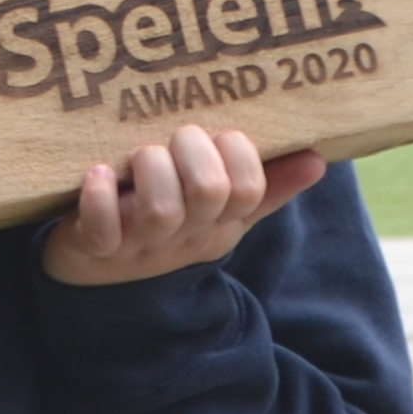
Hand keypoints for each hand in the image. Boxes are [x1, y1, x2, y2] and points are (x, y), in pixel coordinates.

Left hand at [39, 122, 325, 289]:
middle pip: (209, 192)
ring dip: (152, 169)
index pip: (248, 189)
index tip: (221, 135)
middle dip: (194, 152)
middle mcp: (184, 234)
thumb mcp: (222, 213)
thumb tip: (317, 159)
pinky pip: (102, 228)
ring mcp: (141, 243)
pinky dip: (100, 199)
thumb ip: (266, 187)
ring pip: (162, 210)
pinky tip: (98, 174)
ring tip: (140, 155)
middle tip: (176, 139)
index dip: (239, 155)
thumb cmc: (167, 227)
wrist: (102, 278)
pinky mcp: (94, 247)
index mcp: (219, 221)